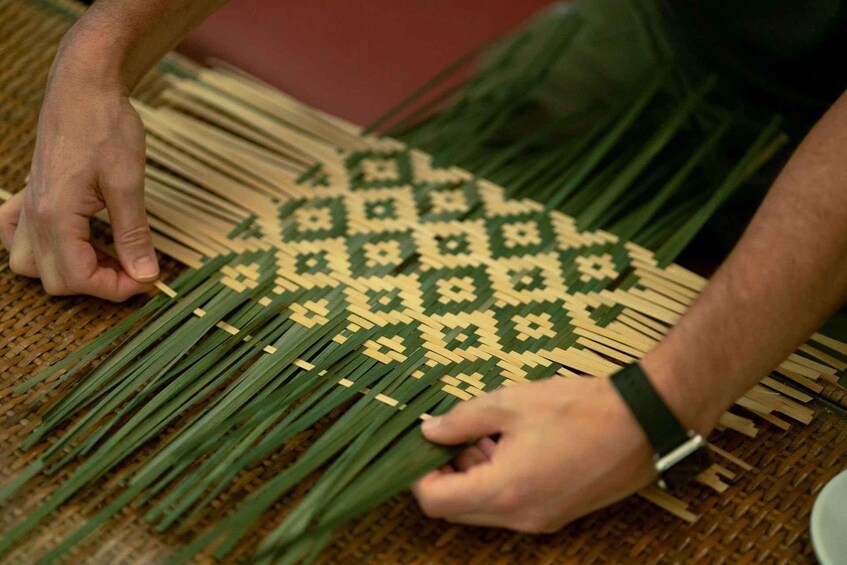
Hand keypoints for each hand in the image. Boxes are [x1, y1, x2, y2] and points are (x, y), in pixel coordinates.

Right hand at [0, 59, 157, 300]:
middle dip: (97, 283)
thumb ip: (133, 234)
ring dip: (68, 269)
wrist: (85, 86)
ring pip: (30, 263)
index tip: (147, 278)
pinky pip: (16, 234)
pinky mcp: (31, 194)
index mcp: (55, 215)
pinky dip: (39, 246)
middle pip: (54, 280)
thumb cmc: (107, 127)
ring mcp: (28, 205)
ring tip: (107, 254)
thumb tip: (146, 276)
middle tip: (134, 266)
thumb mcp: (128, 183)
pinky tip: (69, 237)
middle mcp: (34, 215)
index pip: (78, 278)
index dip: (116, 288)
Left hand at [412, 377, 655, 532]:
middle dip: (445, 476)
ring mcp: (541, 521)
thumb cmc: (578, 408)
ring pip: (484, 510)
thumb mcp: (510, 403)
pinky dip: (498, 483)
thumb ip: (462, 420)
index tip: (418, 448)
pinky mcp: (557, 515)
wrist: (644, 422)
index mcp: (503, 490)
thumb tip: (428, 431)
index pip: (436, 502)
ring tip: (483, 436)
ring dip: (472, 477)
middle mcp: (519, 517)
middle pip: (457, 510)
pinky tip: (510, 447)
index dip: (417, 476)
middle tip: (450, 438)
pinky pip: (511, 508)